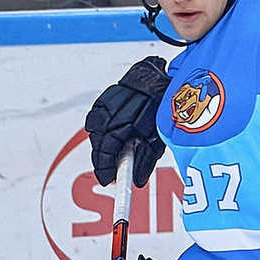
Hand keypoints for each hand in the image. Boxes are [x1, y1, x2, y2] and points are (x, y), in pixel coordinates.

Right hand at [87, 56, 172, 189]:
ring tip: (105, 153)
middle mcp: (123, 107)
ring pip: (95, 127)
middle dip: (101, 158)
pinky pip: (94, 114)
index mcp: (138, 117)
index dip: (107, 165)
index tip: (107, 178)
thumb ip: (147, 158)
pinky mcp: (108, 95)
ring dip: (97, 143)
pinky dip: (95, 127)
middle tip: (106, 171)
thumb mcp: (160, 135)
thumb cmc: (164, 107)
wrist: (162, 79)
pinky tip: (99, 134)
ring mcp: (114, 99)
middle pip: (101, 138)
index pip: (112, 146)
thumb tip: (138, 180)